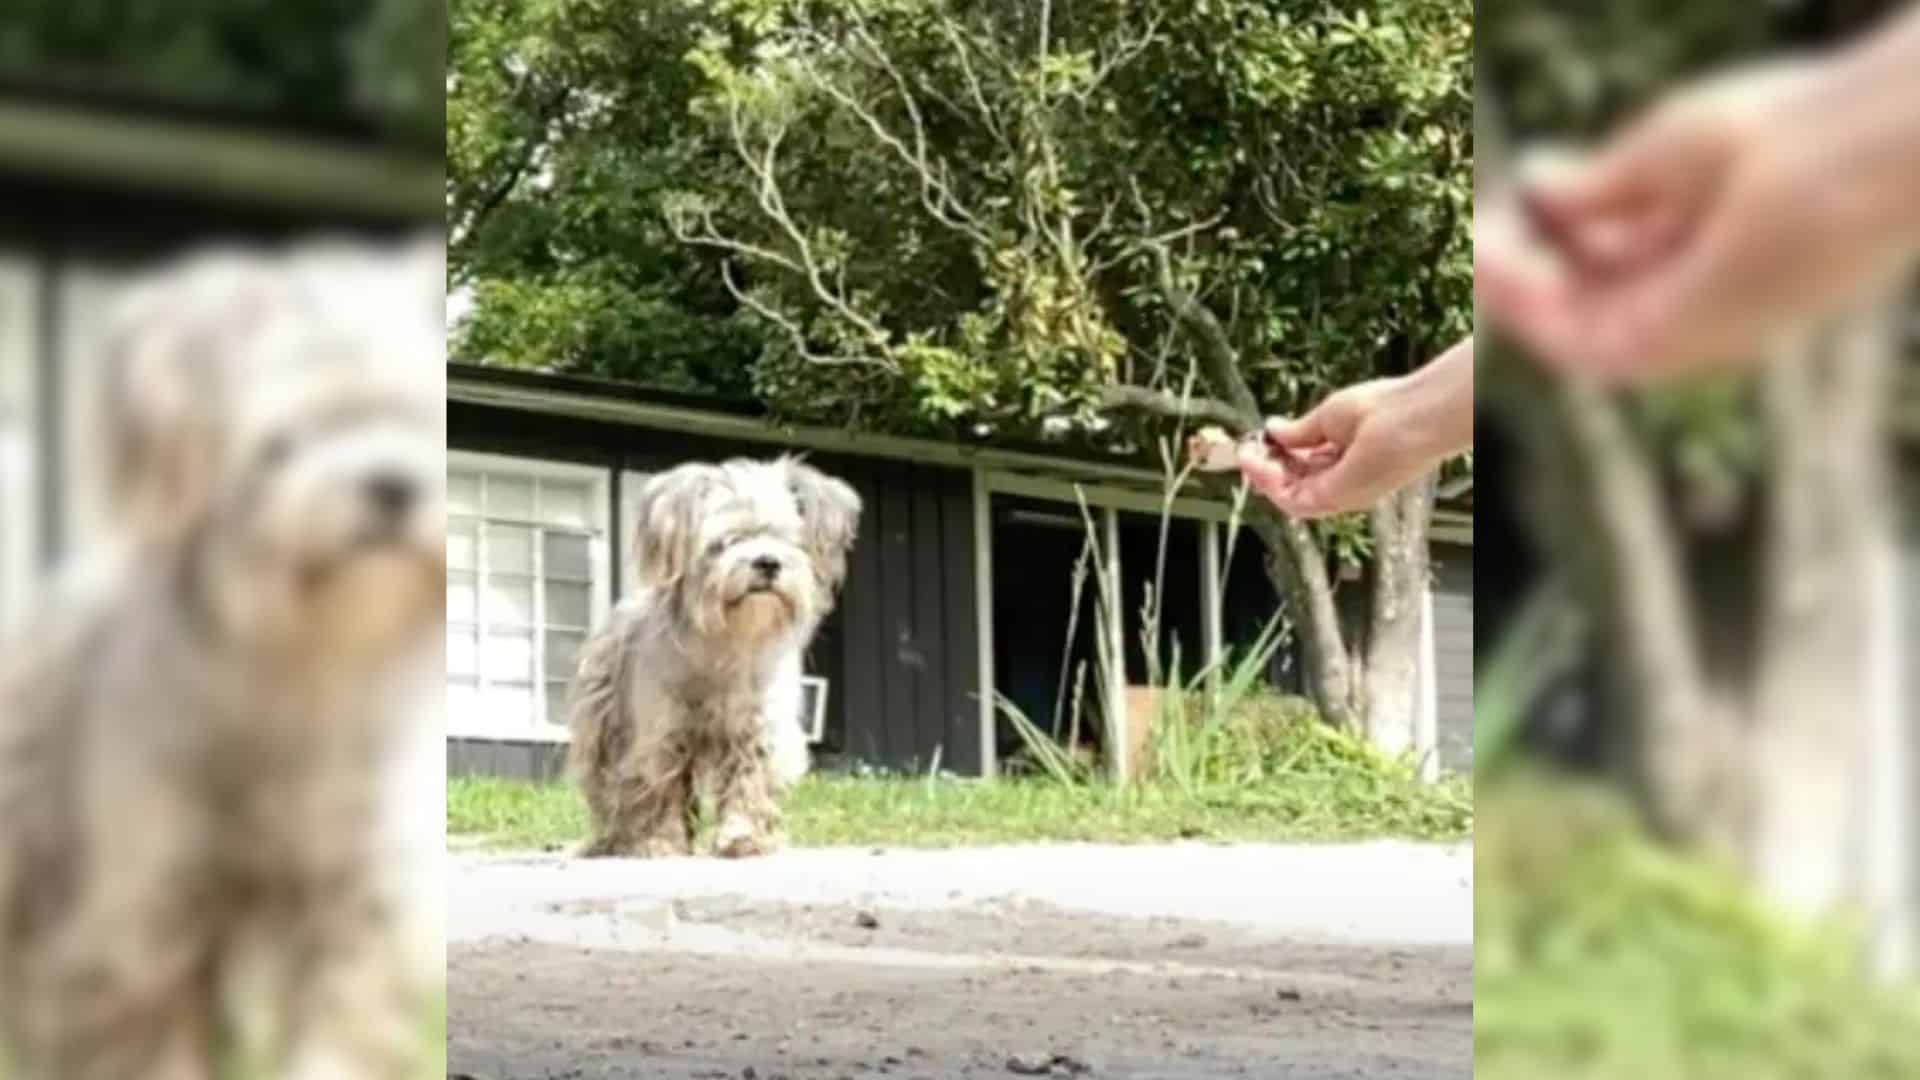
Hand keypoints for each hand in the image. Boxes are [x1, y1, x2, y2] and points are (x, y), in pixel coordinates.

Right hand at [1239, 336, 1471, 517]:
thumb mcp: (1327, 417)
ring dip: (1262, 477)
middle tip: (1245, 450)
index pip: (1302, 468)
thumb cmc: (1381, 409)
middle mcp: (1341, 481)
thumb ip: (1299, 431)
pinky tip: (1260, 461)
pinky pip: (1292, 500)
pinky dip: (1271, 484)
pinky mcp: (1334, 499)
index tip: (1257, 442)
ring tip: (1247, 455)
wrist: (1407, 418)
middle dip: (1263, 469)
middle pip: (1291, 484)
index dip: (1276, 457)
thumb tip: (1272, 430)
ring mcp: (1338, 493)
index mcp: (1344, 460)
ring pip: (1288, 495)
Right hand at [1476, 54, 1919, 384]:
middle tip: (1482, 231)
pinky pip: (1569, 343)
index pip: (1605, 266)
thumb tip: (1532, 182)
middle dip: (1518, 271)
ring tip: (1481, 245)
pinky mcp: (1666, 348)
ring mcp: (1679, 333)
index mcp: (1703, 260)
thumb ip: (1598, 185)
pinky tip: (1498, 260)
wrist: (1851, 156)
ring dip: (1511, 293)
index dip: (1549, 236)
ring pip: (1564, 331)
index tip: (1516, 195)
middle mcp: (1690, 308)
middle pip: (1577, 304)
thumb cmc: (1789, 134)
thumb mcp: (1664, 154)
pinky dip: (1525, 309)